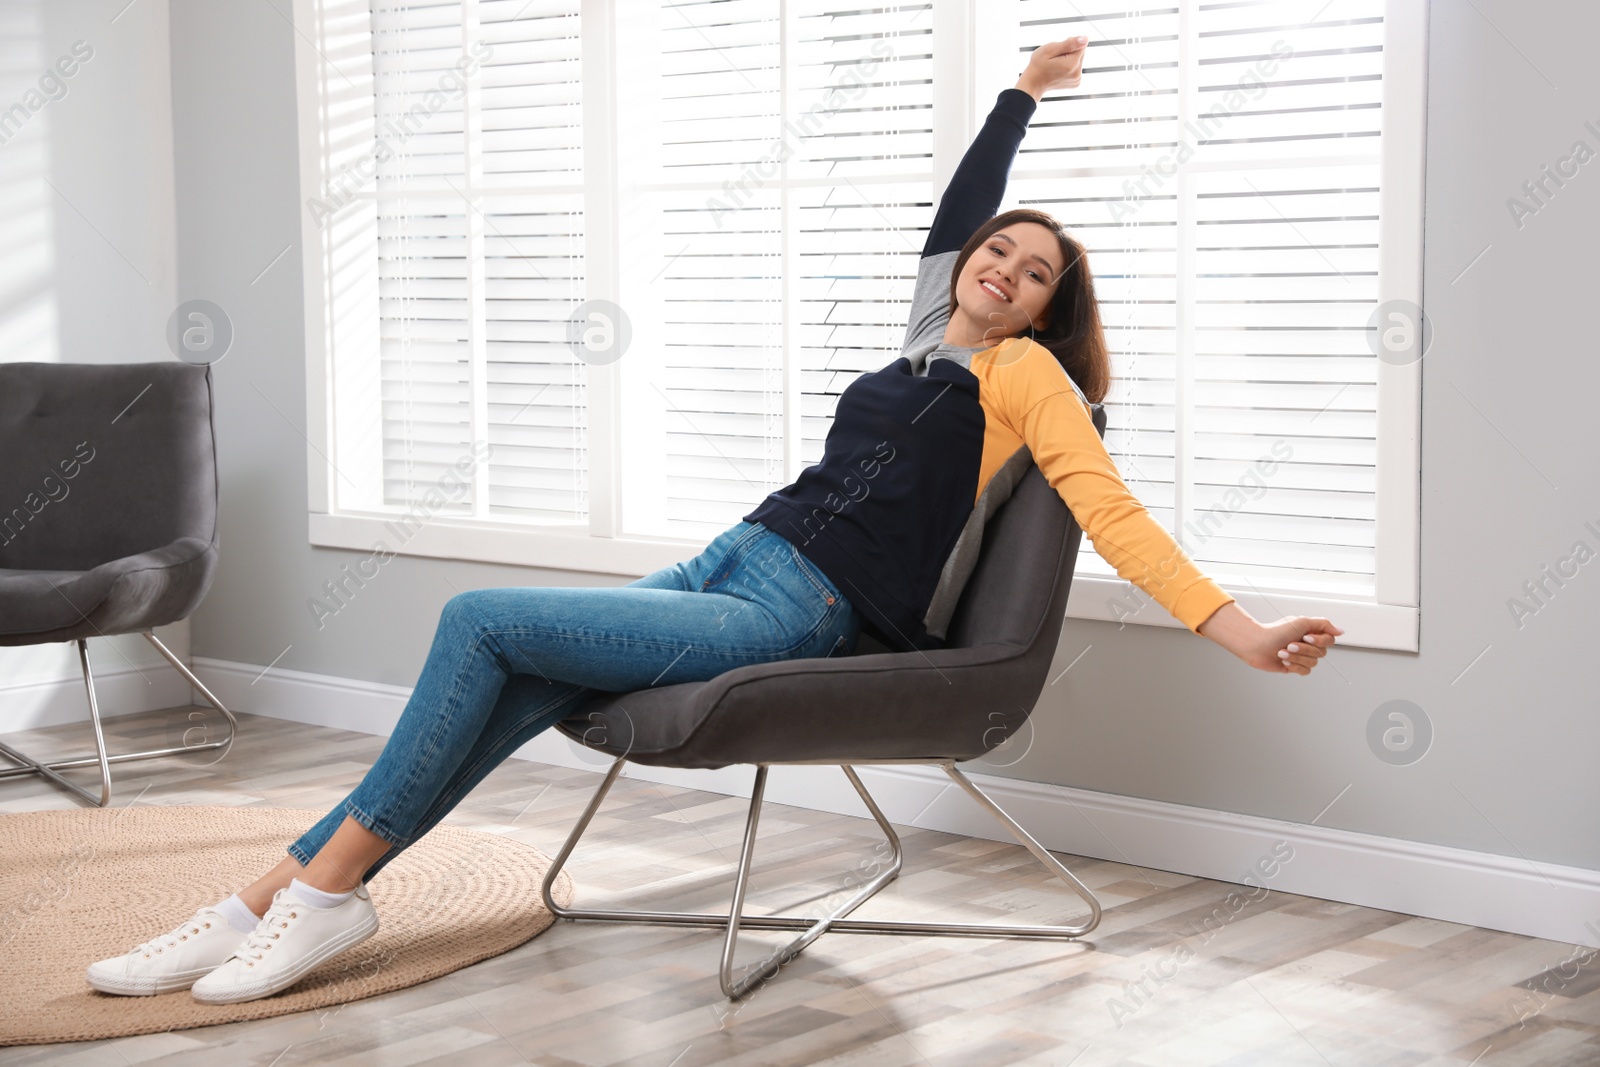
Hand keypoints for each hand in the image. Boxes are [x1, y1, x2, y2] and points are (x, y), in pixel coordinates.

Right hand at [1015, 36, 1088, 99]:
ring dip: (1069, 59)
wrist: (1033, 84)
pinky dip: (1069, 66)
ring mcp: (1077, 79)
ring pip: (1078, 60)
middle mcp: (1077, 73)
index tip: (1058, 50)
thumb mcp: (1050, 49)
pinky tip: (1059, 70)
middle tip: (1055, 58)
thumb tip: (1085, 39)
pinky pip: (1076, 68)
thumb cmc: (1038, 65)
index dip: (1069, 43)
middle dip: (1069, 52)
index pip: (1081, 45)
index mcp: (1072, 64)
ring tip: (1056, 65)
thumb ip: (1069, 43)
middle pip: (1080, 53)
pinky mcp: (1076, 83)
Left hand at [1197, 602, 1344, 675]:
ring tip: (1281, 652)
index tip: (1305, 637)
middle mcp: (1308, 644)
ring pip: (1313, 663)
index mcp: (1311, 632)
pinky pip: (1305, 671)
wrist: (1256, 644)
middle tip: (1288, 644)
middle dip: (1304, 650)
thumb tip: (1341, 632)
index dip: (1320, 641)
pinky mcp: (1294, 667)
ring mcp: (1301, 656)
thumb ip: (1323, 624)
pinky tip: (1283, 661)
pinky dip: (1294, 666)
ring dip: (1296, 658)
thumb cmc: (1276, 631)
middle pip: (1321, 653)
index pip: (1329, 640)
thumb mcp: (1301, 622)